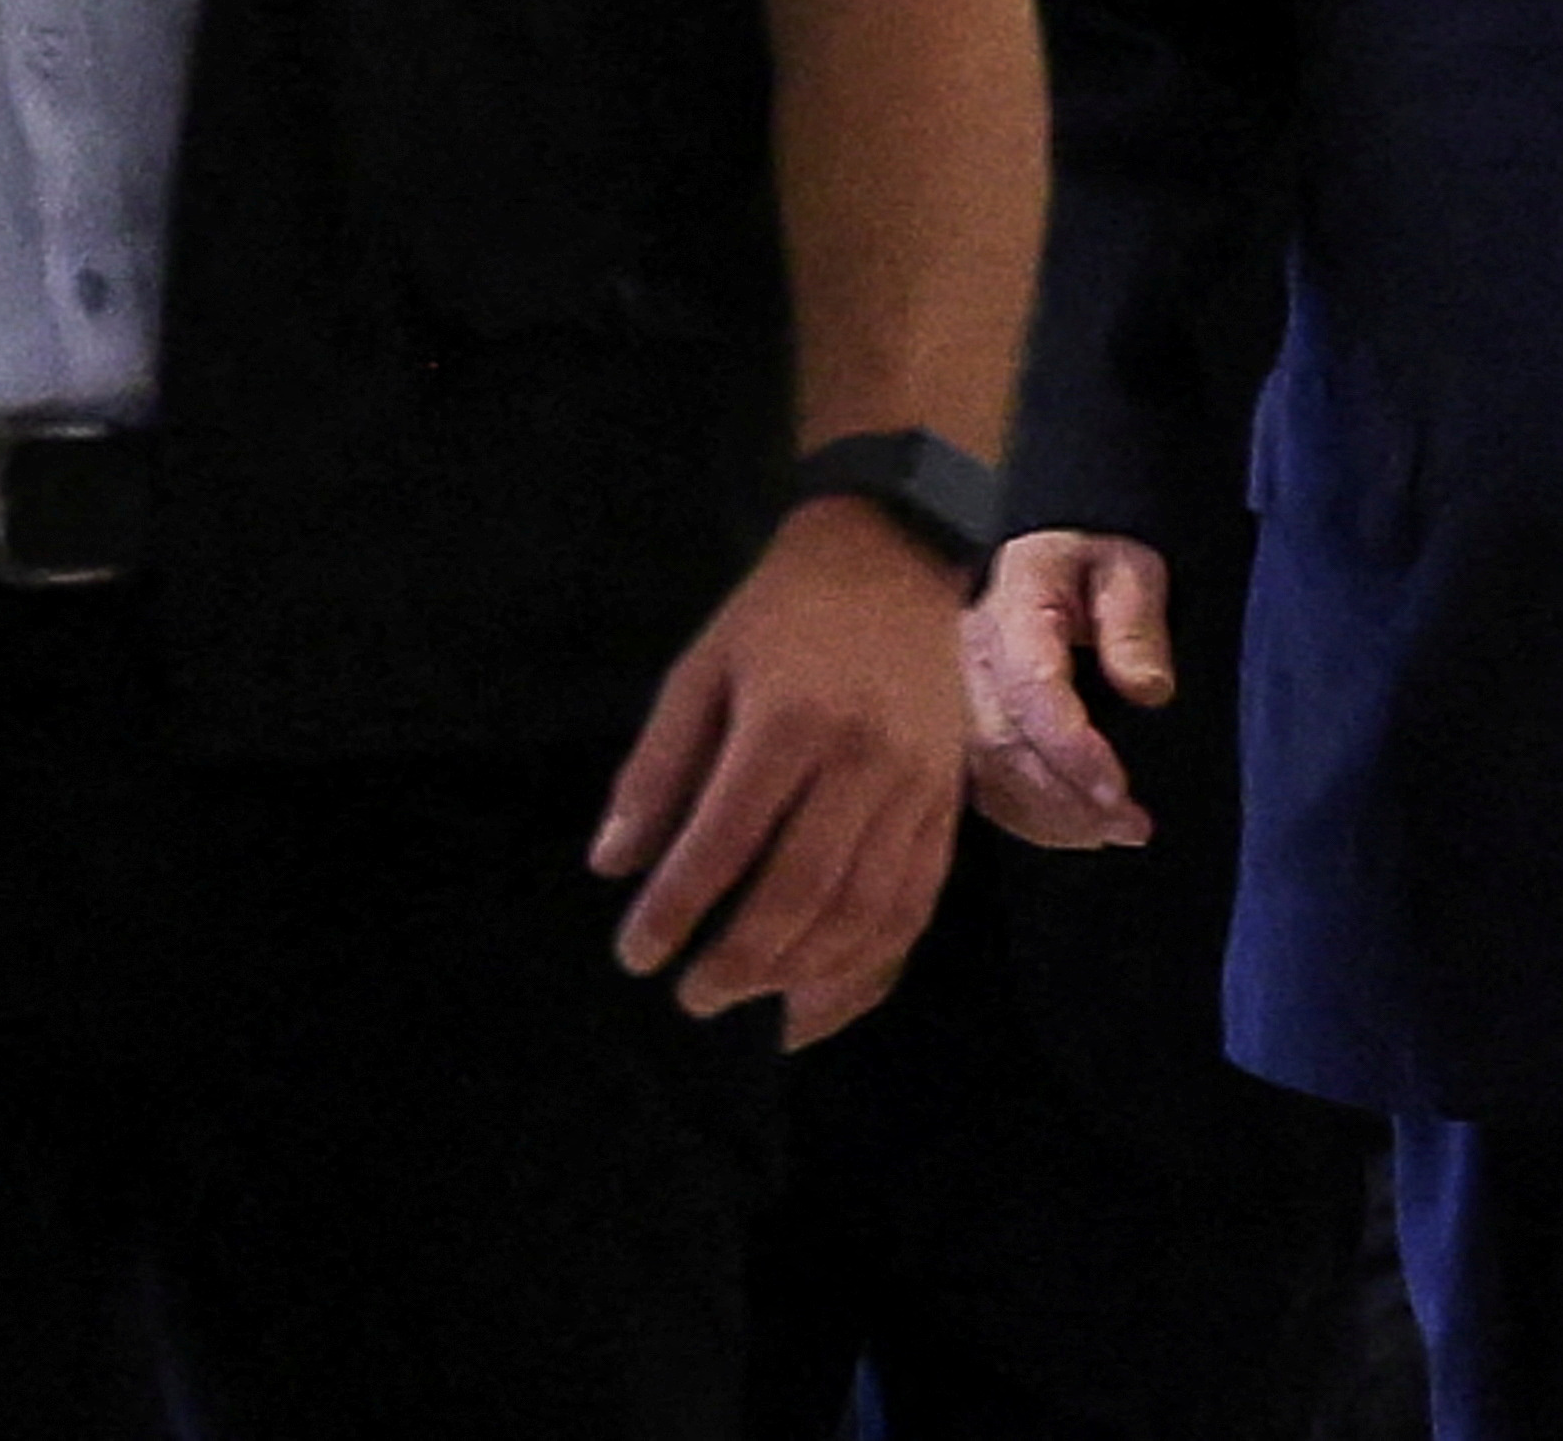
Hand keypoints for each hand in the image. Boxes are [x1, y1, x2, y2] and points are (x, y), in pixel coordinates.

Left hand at [590, 498, 970, 1048]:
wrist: (895, 560)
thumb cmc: (780, 617)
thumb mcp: (700, 671)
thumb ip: (657, 767)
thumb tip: (614, 865)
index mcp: (790, 722)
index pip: (724, 844)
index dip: (675, 911)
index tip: (637, 956)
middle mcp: (863, 761)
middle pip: (802, 892)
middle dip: (740, 962)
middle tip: (692, 997)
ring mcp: (917, 787)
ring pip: (866, 911)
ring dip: (804, 975)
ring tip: (750, 1002)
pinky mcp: (948, 802)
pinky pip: (916, 902)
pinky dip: (872, 962)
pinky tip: (823, 997)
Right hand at [963, 529, 1171, 849]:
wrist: (1055, 558)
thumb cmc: (1096, 565)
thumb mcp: (1132, 570)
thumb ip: (1136, 623)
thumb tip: (1149, 689)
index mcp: (1014, 605)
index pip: (1031, 686)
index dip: (1072, 747)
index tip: (1118, 789)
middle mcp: (971, 654)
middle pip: (1004, 743)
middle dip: (1068, 797)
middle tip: (1132, 826)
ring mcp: (958, 691)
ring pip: (989, 773)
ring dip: (1052, 816)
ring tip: (1116, 832)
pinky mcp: (963, 723)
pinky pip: (984, 783)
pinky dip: (1029, 817)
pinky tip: (1077, 830)